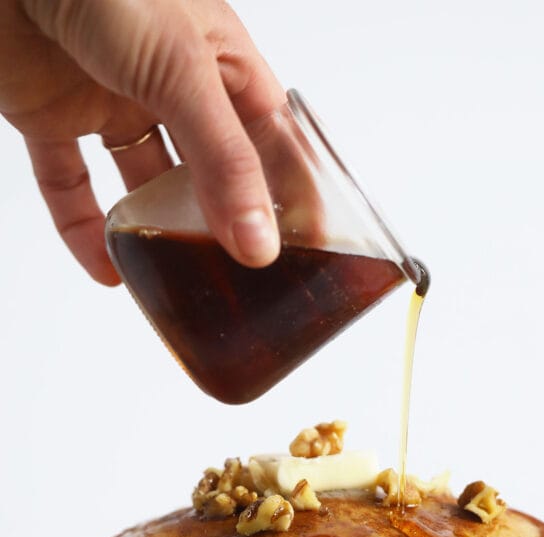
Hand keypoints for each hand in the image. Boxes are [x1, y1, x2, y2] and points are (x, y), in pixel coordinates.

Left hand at [0, 0, 284, 283]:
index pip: (267, 139)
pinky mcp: (52, 115)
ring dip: (155, 232)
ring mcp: (110, 100)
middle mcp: (169, 84)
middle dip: (222, 224)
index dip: (286, 191)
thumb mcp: (183, 72)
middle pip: (206, 170)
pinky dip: (82, 228)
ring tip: (178, 284)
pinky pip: (70, 184)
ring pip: (140, 184)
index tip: (307, 248)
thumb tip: (258, 242)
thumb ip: (222, 160)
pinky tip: (106, 269)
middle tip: (242, 278)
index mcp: (218, 60)